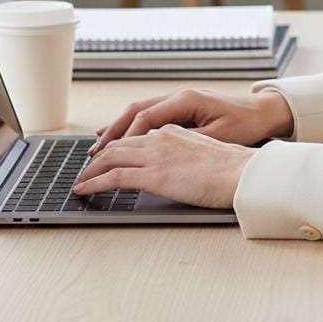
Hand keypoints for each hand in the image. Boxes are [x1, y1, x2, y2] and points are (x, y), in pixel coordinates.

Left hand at [72, 125, 257, 209]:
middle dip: (99, 156)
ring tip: (80, 181)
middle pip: (119, 143)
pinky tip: (83, 190)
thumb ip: (188, 154)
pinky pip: (113, 177)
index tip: (108, 154)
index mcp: (175, 131)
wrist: (242, 172)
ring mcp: (156, 155)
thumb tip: (181, 167)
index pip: (139, 136)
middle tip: (87, 168)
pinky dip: (94, 183)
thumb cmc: (233, 167)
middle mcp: (161, 137)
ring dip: (91, 169)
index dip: (119, 144)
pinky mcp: (153, 175)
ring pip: (111, 157)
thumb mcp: (208, 152)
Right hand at [89, 86, 292, 156]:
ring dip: (120, 128)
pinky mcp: (184, 109)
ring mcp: (180, 100)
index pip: (145, 118)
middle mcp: (179, 96)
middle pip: (136, 111)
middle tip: (94, 153)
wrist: (265, 112)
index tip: (107, 156)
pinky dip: (134, 127)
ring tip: (99, 147)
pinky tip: (123, 138)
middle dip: (113, 132)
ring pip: (141, 112)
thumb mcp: (217, 137)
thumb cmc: (246, 124)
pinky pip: (151, 116)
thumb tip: (157, 151)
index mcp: (186, 100)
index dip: (124, 138)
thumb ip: (187, 142)